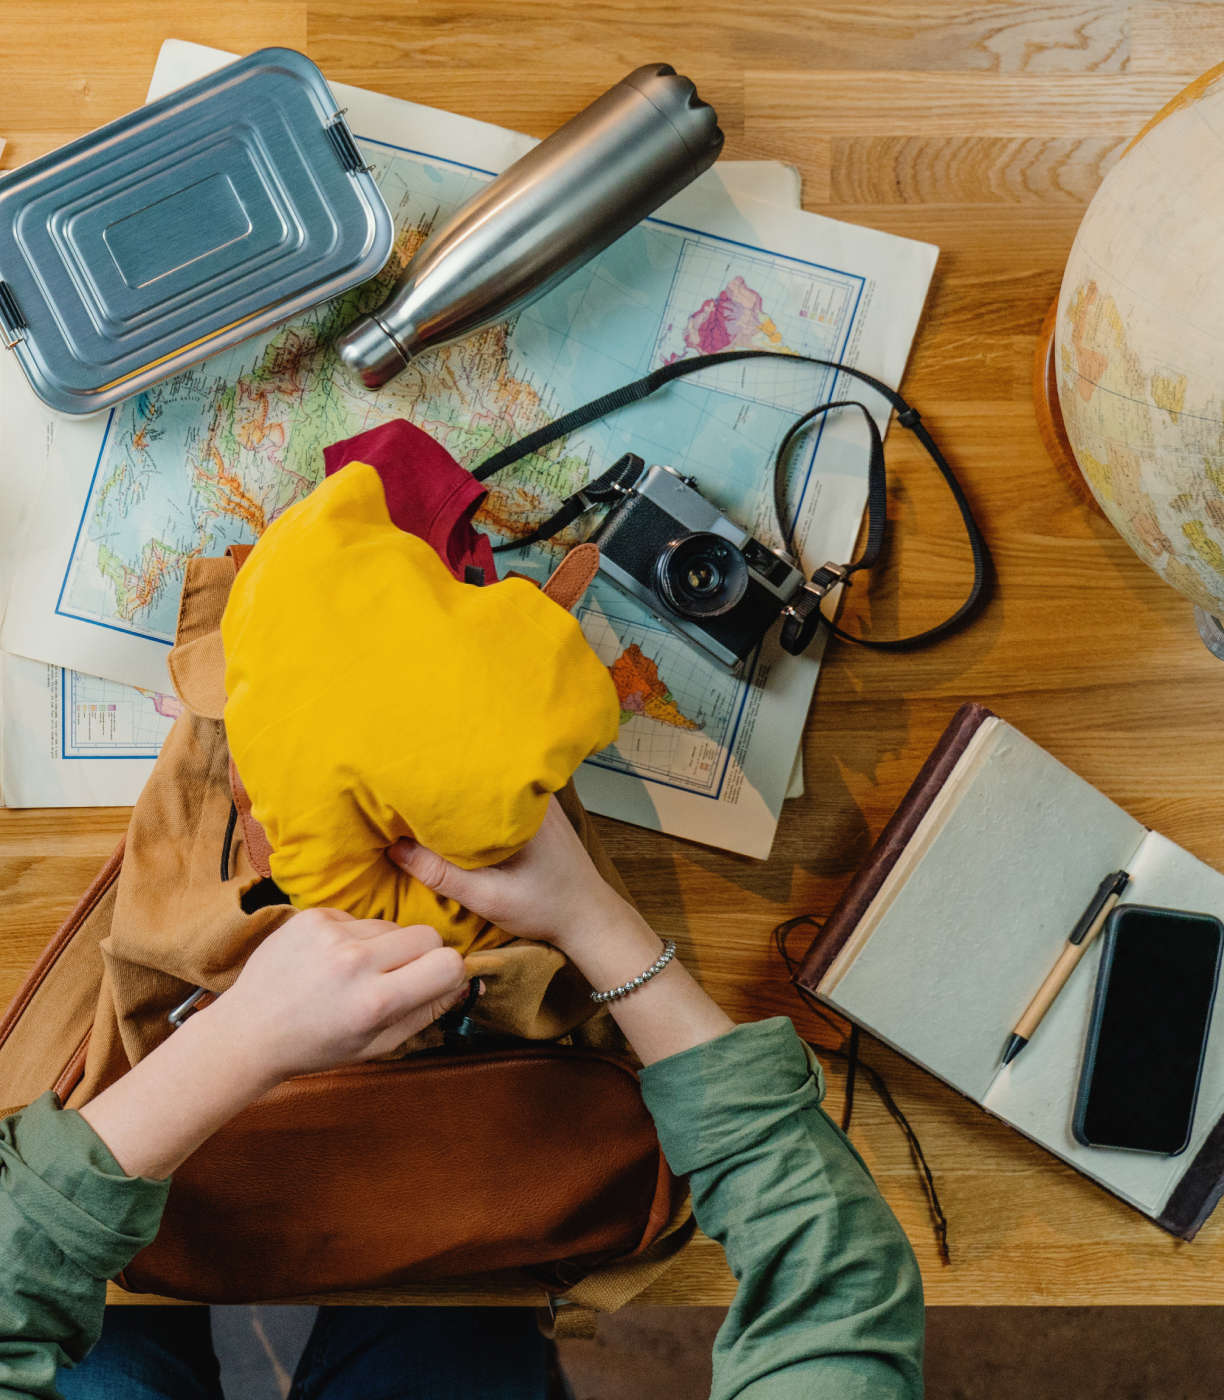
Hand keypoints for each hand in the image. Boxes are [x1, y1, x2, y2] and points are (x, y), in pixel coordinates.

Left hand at [81, 908, 471, 1179]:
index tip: (433, 982)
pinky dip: (351, 936)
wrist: (249, 1031)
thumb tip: (463, 981)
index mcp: (375, 1002)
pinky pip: (358, 917)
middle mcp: (355, 962)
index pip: (448, 963)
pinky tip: (328, 961)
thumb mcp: (377, 1045)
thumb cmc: (316, 1045)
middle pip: (427, 935)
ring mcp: (331, 934)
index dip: (448, 973)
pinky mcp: (312, 916)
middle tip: (395, 978)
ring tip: (352, 974)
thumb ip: (426, 1012)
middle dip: (421, 955)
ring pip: (391, 925)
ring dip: (383, 946)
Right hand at [388, 797, 633, 955]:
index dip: (434, 782)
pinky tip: (456, 816)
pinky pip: (499, 801)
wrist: (590, 918)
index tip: (402, 783)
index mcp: (521, 805)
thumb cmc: (544, 908)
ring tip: (424, 797)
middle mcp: (533, 794)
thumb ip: (441, 875)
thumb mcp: (488, 896)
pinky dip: (477, 808)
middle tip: (405, 786)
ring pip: (486, 791)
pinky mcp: (539, 812)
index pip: (467, 781)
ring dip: (460, 797)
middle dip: (443, 785)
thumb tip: (395, 848)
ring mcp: (539, 800)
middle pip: (476, 781)